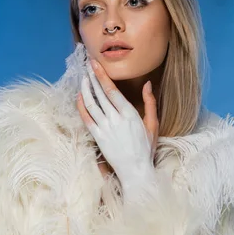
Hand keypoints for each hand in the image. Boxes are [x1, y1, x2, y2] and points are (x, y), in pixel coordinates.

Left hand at [76, 58, 158, 202]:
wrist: (135, 170)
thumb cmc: (146, 148)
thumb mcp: (153, 124)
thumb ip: (150, 103)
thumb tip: (148, 84)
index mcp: (130, 114)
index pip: (111, 90)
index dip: (101, 76)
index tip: (95, 64)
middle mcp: (115, 119)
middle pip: (99, 93)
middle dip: (92, 77)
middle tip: (86, 64)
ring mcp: (105, 128)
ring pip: (91, 104)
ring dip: (85, 88)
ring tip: (83, 77)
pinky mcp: (97, 137)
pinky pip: (86, 118)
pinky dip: (81, 106)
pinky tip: (79, 96)